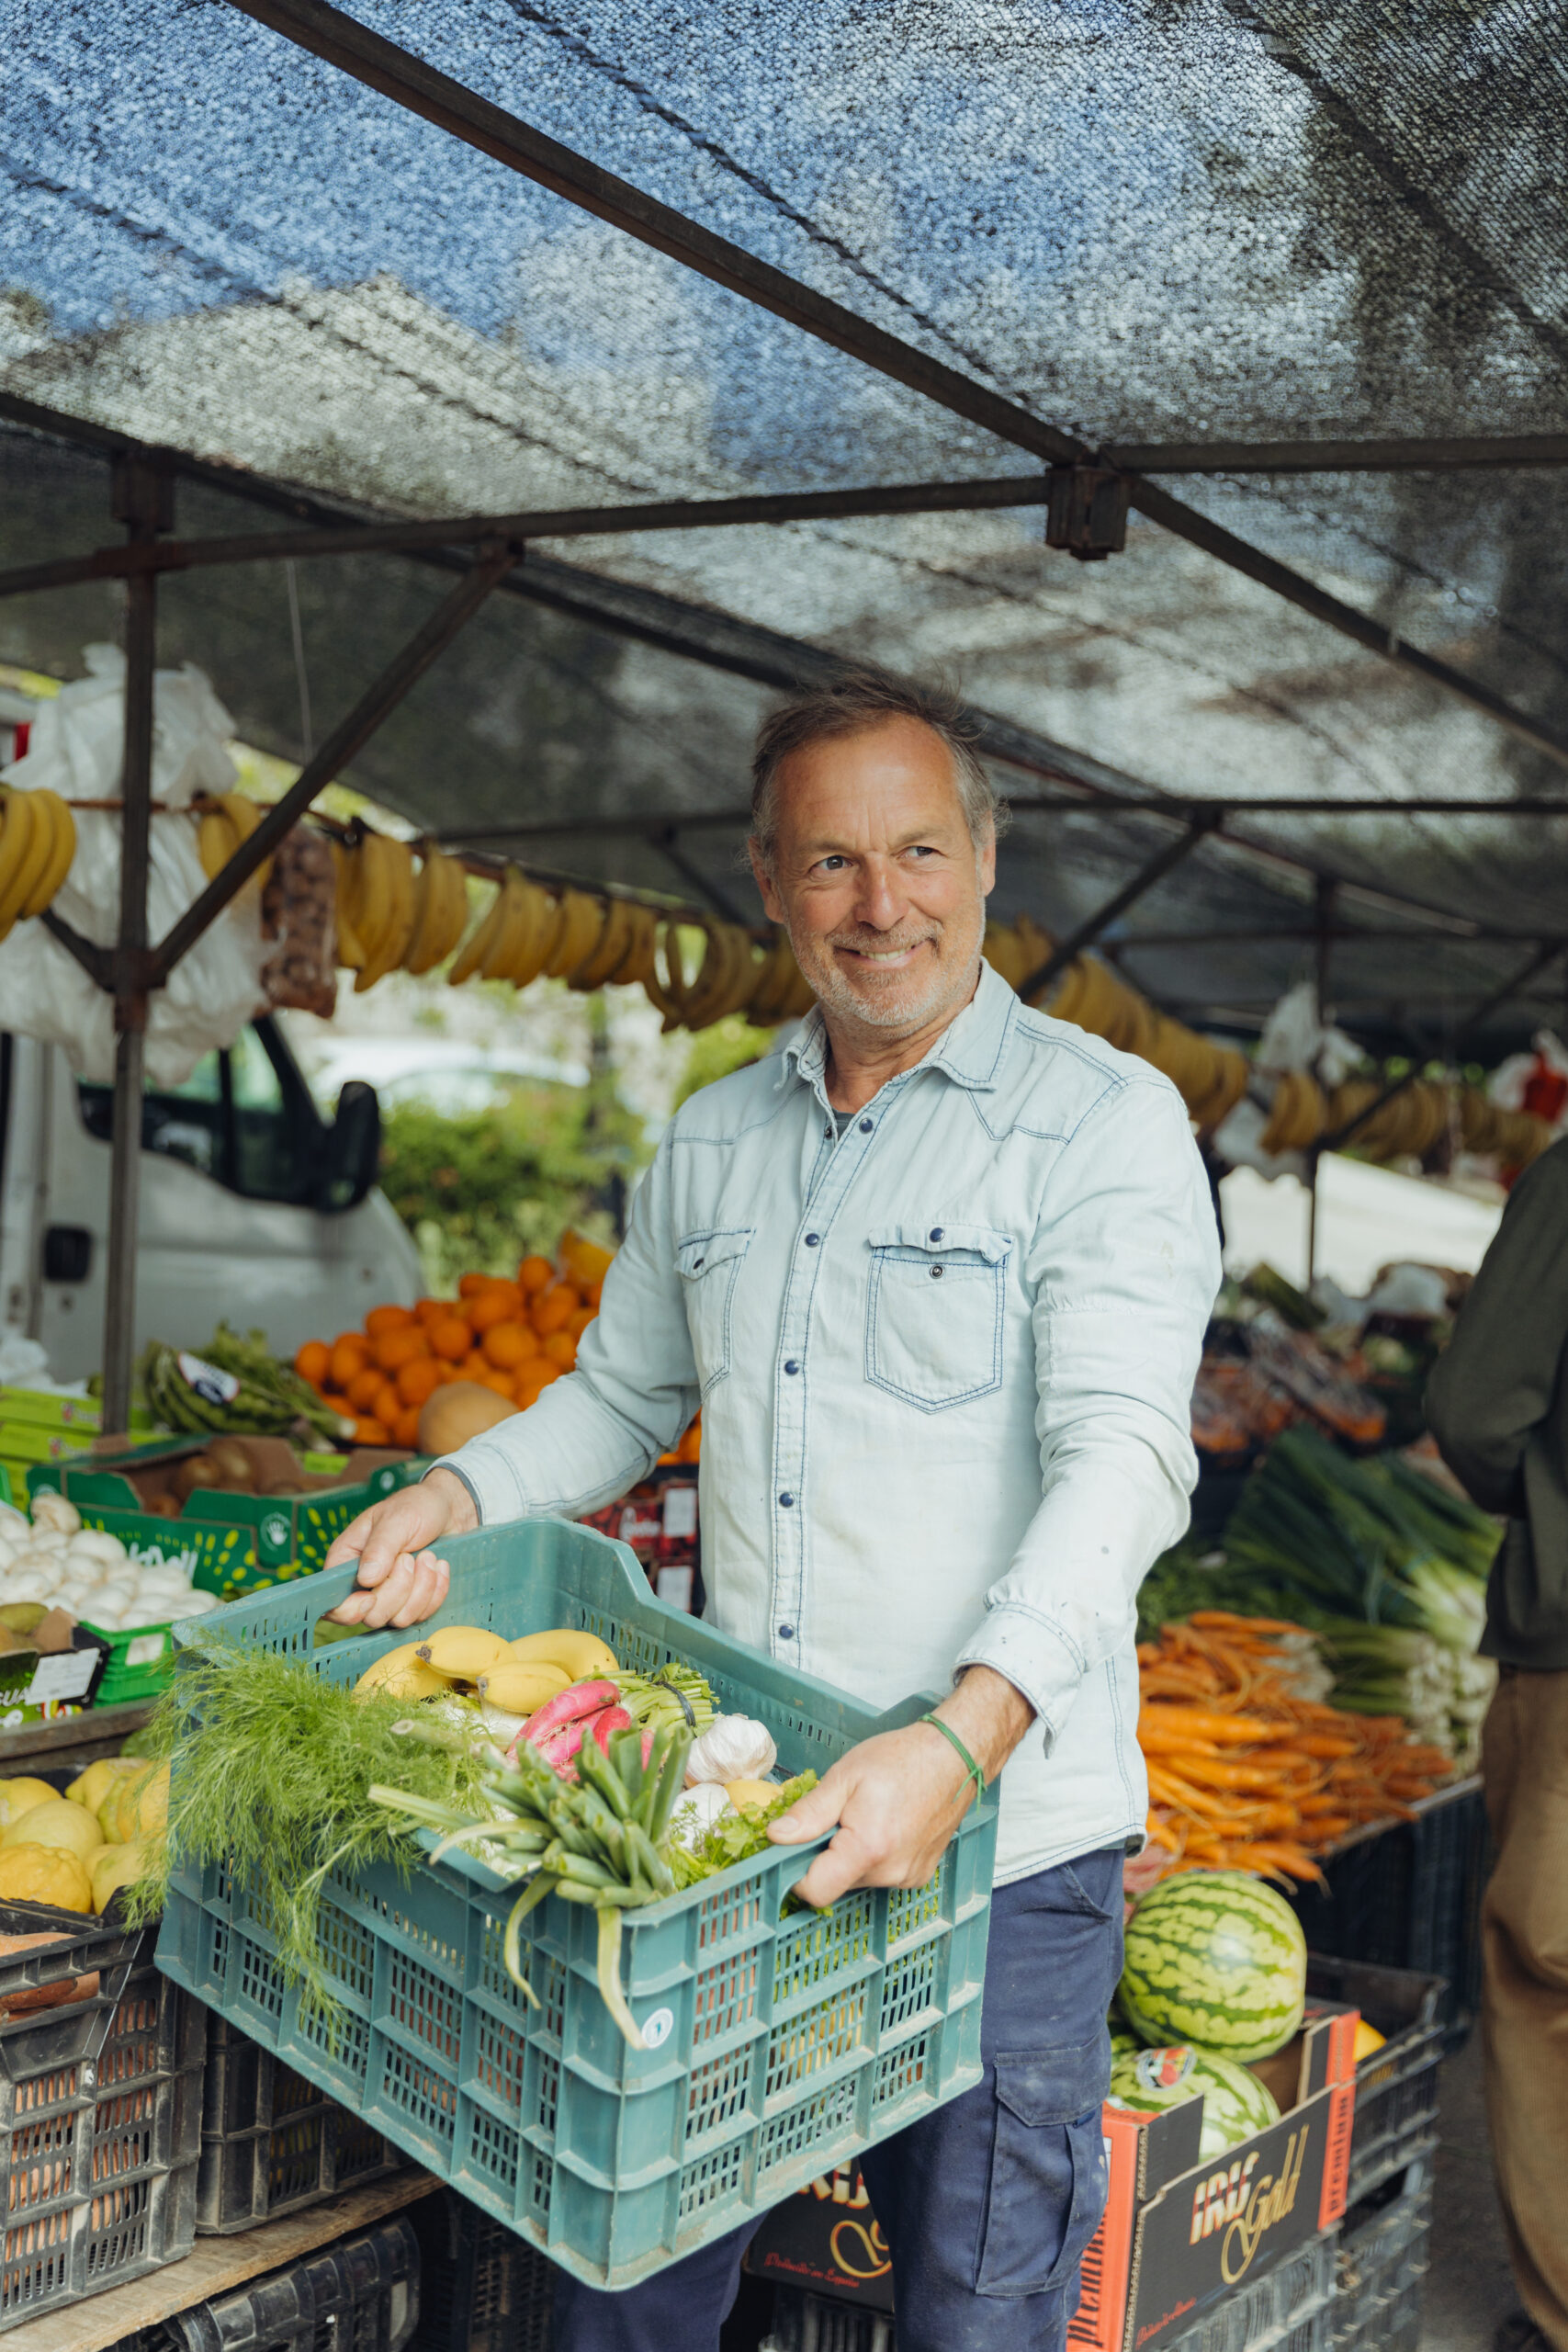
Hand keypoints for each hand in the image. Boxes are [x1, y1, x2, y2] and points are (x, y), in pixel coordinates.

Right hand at [322, 1469, 477, 1628]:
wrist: (450, 1510)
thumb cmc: (417, 1507)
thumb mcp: (396, 1519)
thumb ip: (380, 1548)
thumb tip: (366, 1578)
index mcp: (347, 1561)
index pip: (334, 1604)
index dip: (350, 1610)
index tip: (372, 1596)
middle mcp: (364, 1584)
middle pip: (372, 1616)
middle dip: (399, 1589)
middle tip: (410, 1557)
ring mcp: (390, 1596)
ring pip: (399, 1619)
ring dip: (422, 1588)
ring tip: (429, 1557)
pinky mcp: (413, 1602)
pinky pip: (423, 1615)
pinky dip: (436, 1592)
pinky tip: (440, 1567)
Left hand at [768, 1665, 1033, 1908]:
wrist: (955, 1756)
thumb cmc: (901, 1759)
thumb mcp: (845, 1777)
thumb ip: (808, 1813)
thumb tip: (775, 1837)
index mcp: (867, 1849)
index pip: (815, 1892)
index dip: (796, 1873)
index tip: (793, 1847)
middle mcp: (890, 1873)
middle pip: (836, 1883)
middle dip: (826, 1855)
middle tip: (836, 1816)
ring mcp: (908, 1877)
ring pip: (858, 1879)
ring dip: (850, 1855)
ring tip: (864, 1815)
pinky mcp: (919, 1875)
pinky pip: (880, 1875)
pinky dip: (873, 1857)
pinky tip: (884, 1824)